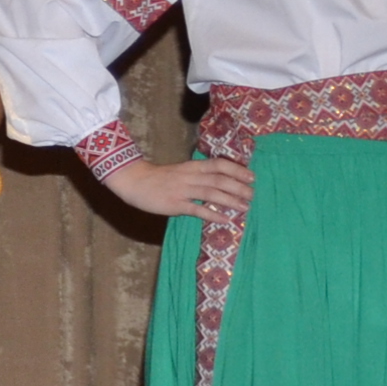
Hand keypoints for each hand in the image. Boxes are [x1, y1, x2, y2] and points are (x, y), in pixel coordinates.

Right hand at [104, 155, 253, 222]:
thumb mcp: (180, 171)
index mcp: (192, 167)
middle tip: (253, 195)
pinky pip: (197, 209)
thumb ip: (198, 175)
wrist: (133, 181)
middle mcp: (190, 177)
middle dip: (239, 187)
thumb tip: (220, 182)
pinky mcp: (175, 204)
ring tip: (245, 207)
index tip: (252, 177)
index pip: (219, 165)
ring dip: (230, 200)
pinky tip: (225, 220)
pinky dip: (212, 215)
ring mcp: (182, 190)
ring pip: (211, 193)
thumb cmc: (158, 177)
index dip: (237, 170)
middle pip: (219, 179)